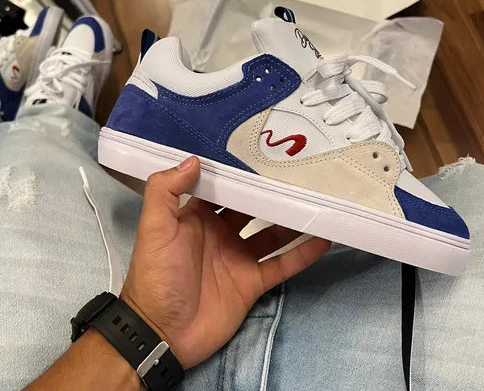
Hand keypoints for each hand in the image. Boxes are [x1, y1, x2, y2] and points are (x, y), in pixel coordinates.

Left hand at [120, 156, 329, 368]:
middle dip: (271, 195)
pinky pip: (282, 264)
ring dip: (292, 222)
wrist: (162, 333)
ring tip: (317, 204)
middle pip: (253, 209)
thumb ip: (165, 191)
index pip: (222, 189)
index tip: (263, 157)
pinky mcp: (253, 282)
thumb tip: (194, 159)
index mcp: (197, 217)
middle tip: (299, 177)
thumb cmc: (157, 275)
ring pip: (272, 234)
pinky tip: (323, 239)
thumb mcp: (155, 228)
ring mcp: (239, 258)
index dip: (240, 175)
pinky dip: (302, 254)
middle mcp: (221, 233)